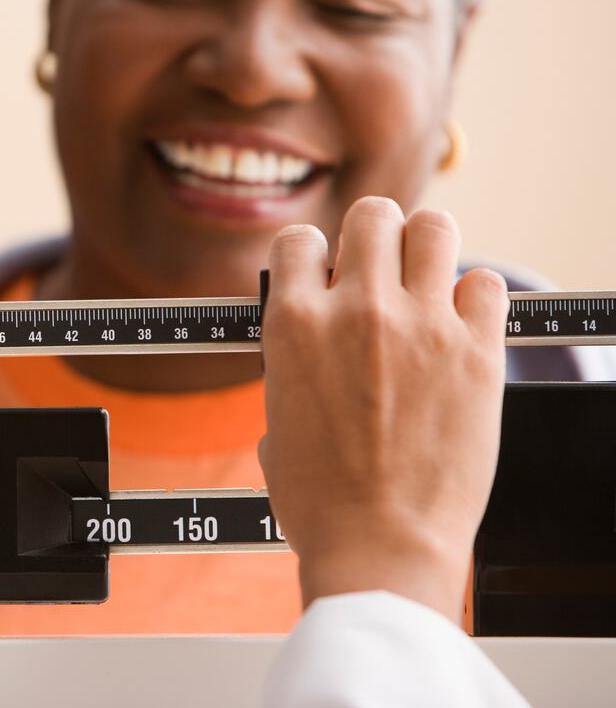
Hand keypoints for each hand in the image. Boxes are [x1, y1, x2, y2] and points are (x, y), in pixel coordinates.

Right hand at [258, 196, 509, 622]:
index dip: (313, 257)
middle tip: (379, 271)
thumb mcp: (277, 417)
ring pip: (434, 227)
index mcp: (294, 325)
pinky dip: (473, 297)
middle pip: (372, 216)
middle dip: (373, 239)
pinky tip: (460, 324)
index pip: (300, 241)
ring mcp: (422, 326)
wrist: (379, 545)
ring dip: (425, 248)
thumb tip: (314, 348)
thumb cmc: (320, 499)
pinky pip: (485, 283)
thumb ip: (296, 363)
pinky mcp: (477, 351)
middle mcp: (357, 311)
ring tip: (424, 281)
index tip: (324, 275)